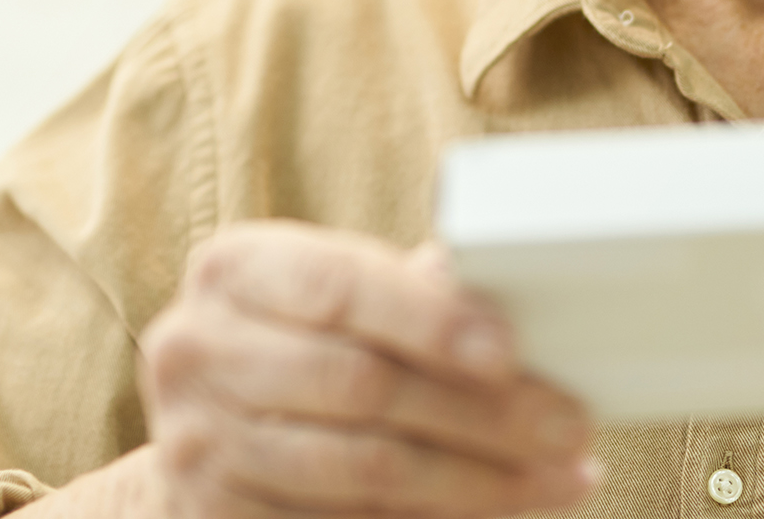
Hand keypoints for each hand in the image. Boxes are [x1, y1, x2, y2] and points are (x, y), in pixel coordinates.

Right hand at [135, 220, 597, 517]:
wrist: (210, 433)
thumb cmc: (300, 346)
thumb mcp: (334, 298)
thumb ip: (406, 292)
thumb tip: (511, 299)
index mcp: (233, 269)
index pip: (340, 286)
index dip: (430, 322)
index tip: (511, 353)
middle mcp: (195, 348)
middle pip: (362, 384)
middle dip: (481, 413)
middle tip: (568, 428)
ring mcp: (197, 440)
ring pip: (364, 468)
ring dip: (476, 481)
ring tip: (556, 478)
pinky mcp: (213, 512)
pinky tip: (493, 510)